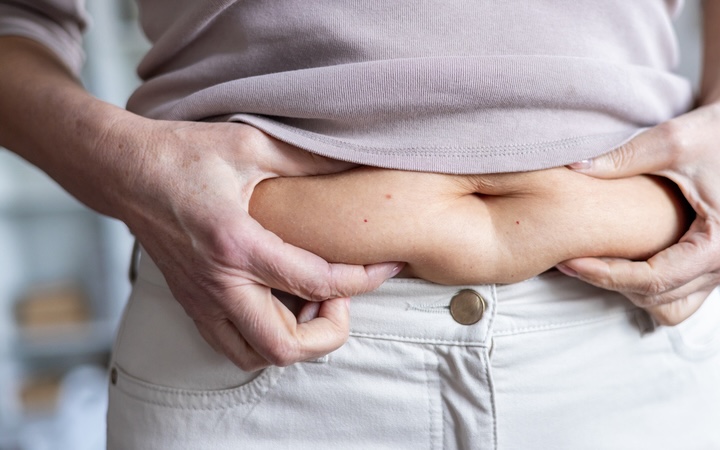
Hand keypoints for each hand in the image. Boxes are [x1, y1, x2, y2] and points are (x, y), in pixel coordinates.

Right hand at [110, 119, 401, 368]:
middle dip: (328, 332)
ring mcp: (200, 299)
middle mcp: (218, 282)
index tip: (385, 266)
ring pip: (254, 355)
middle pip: (284, 346)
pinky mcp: (191, 302)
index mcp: (237, 244)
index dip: (362, 281)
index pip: (316, 283)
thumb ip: (308, 158)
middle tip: (338, 295)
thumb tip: (358, 160)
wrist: (122, 170)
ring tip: (310, 300)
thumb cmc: (183, 154)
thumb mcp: (251, 144)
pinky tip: (280, 302)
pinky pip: (232, 344)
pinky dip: (264, 338)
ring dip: (294, 340)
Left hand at [556, 100, 719, 324]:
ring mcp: (717, 270)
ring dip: (626, 290)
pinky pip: (670, 297)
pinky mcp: (706, 268)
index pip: (654, 279)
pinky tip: (614, 260)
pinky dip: (641, 288)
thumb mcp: (668, 140)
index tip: (568, 262)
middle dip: (608, 281)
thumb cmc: (710, 133)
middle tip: (566, 260)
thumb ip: (623, 157)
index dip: (606, 275)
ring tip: (590, 261)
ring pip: (663, 307)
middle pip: (655, 297)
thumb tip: (574, 167)